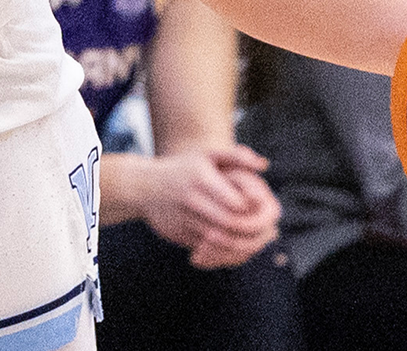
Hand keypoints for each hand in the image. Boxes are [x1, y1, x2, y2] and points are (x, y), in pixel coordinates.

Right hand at [139, 146, 280, 269]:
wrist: (142, 187)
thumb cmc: (182, 169)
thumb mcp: (206, 156)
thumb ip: (236, 156)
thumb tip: (263, 165)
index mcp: (201, 179)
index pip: (236, 202)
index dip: (251, 208)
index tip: (260, 208)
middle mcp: (191, 199)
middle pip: (229, 223)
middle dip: (249, 228)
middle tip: (262, 229)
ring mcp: (183, 218)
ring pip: (218, 239)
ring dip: (238, 242)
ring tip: (251, 238)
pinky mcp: (178, 234)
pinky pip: (205, 248)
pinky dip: (221, 250)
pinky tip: (232, 246)